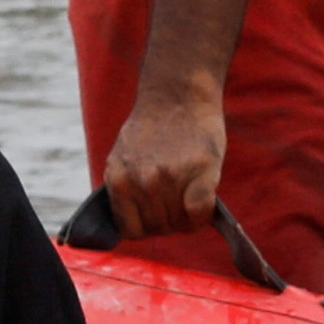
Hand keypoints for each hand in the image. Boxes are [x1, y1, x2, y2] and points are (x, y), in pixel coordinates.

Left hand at [100, 82, 227, 237]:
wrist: (178, 93)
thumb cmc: (155, 127)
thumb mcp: (124, 158)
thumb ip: (126, 190)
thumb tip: (132, 226)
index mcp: (117, 179)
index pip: (130, 230)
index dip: (146, 227)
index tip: (157, 215)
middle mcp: (141, 181)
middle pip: (158, 228)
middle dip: (170, 220)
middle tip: (179, 199)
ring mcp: (170, 177)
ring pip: (180, 224)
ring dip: (188, 217)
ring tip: (190, 194)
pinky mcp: (200, 172)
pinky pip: (200, 214)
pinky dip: (204, 216)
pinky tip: (206, 203)